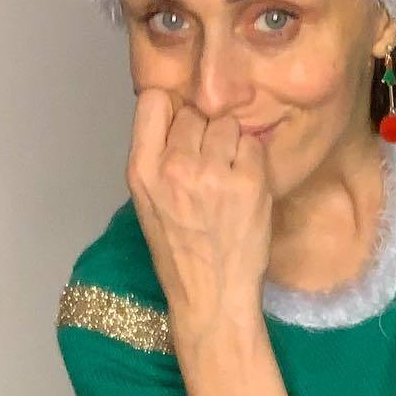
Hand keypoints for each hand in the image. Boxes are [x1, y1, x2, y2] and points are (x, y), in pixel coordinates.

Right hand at [125, 89, 272, 321]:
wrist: (212, 296)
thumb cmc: (181, 252)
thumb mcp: (148, 202)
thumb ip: (158, 156)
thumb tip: (180, 113)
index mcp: (141, 171)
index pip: (153, 100)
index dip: (172, 110)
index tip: (180, 130)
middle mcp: (174, 167)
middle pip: (195, 112)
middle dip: (204, 133)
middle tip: (209, 167)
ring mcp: (212, 174)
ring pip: (227, 124)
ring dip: (231, 145)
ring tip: (227, 179)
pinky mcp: (248, 182)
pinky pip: (253, 145)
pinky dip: (252, 162)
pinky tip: (245, 189)